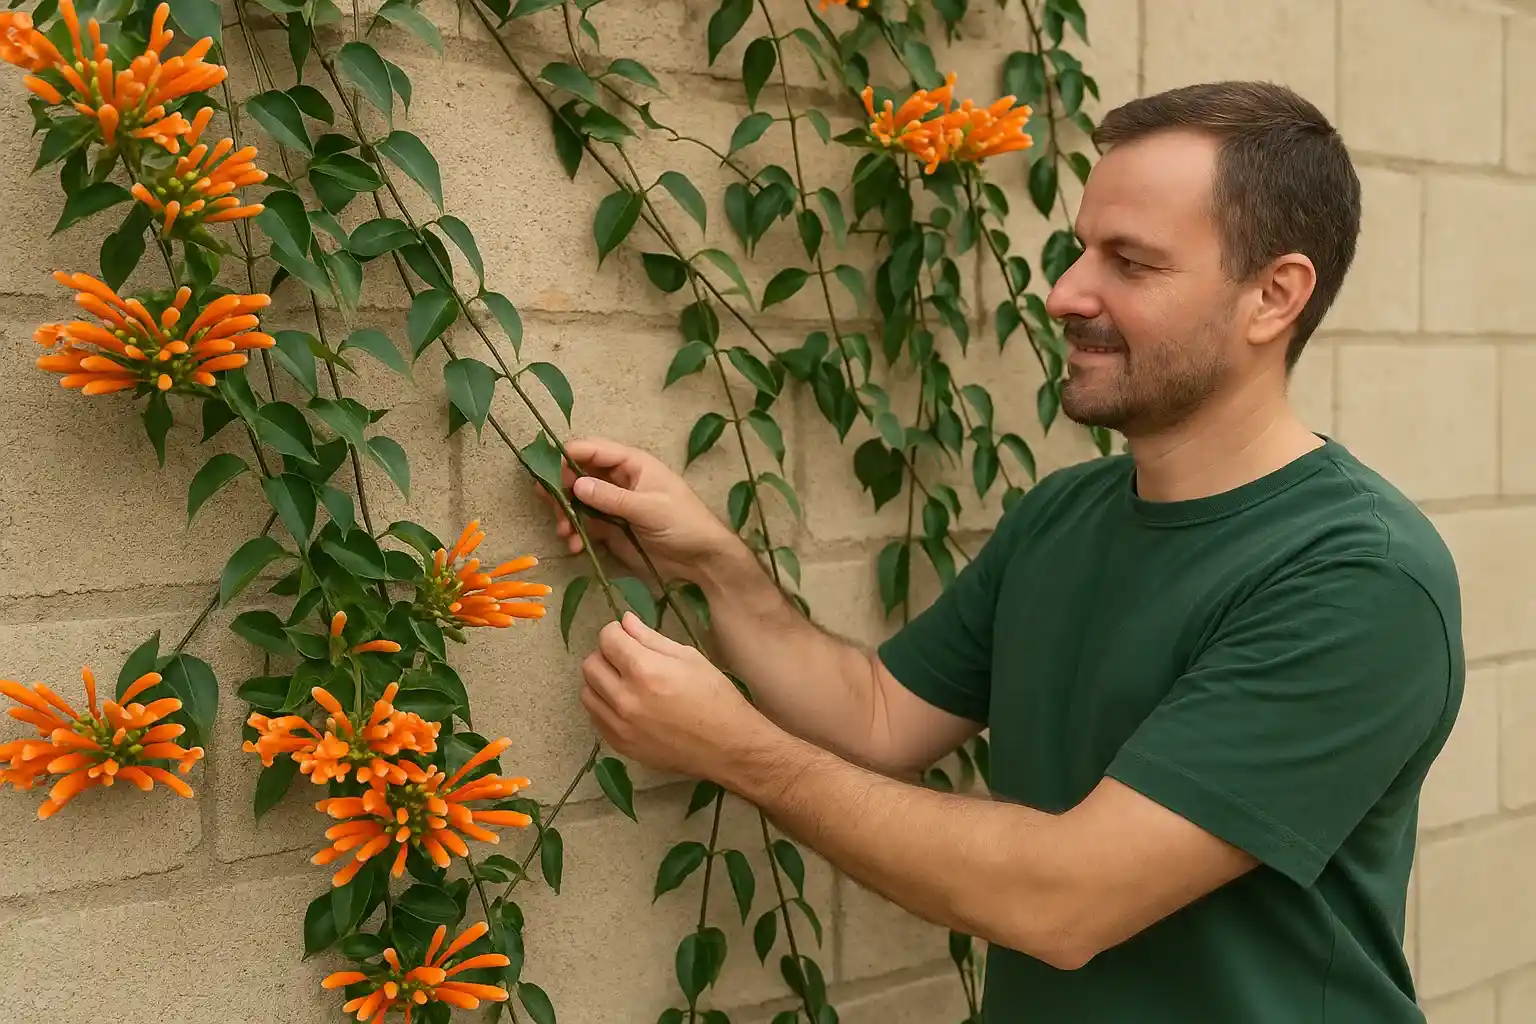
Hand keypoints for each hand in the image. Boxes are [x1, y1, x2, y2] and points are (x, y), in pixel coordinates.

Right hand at [541, 437, 739, 583]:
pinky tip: (573, 544)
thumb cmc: (684, 523)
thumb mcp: (649, 508)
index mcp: (632, 464)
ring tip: (564, 531)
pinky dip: (574, 532)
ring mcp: (613, 504)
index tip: (548, 471)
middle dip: (561, 488)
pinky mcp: (610, 528)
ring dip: (565, 513)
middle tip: (550, 504)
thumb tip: (576, 484)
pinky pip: (584, 524)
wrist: (701, 558)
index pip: (593, 450)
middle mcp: (619, 480)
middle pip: (579, 474)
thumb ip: (612, 498)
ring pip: (577, 500)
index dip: (569, 456)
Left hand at [579, 612, 770, 780]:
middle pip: (590, 664)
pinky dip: (605, 705)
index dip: (616, 632)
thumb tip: (625, 621)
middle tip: (625, 658)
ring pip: (587, 692)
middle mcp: (625, 698)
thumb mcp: (689, 658)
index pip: (607, 639)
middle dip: (605, 654)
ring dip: (601, 681)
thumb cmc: (715, 697)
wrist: (727, 746)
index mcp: (645, 670)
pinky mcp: (620, 745)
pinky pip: (596, 717)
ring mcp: (620, 725)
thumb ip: (651, 639)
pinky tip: (626, 704)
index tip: (626, 635)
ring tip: (623, 682)